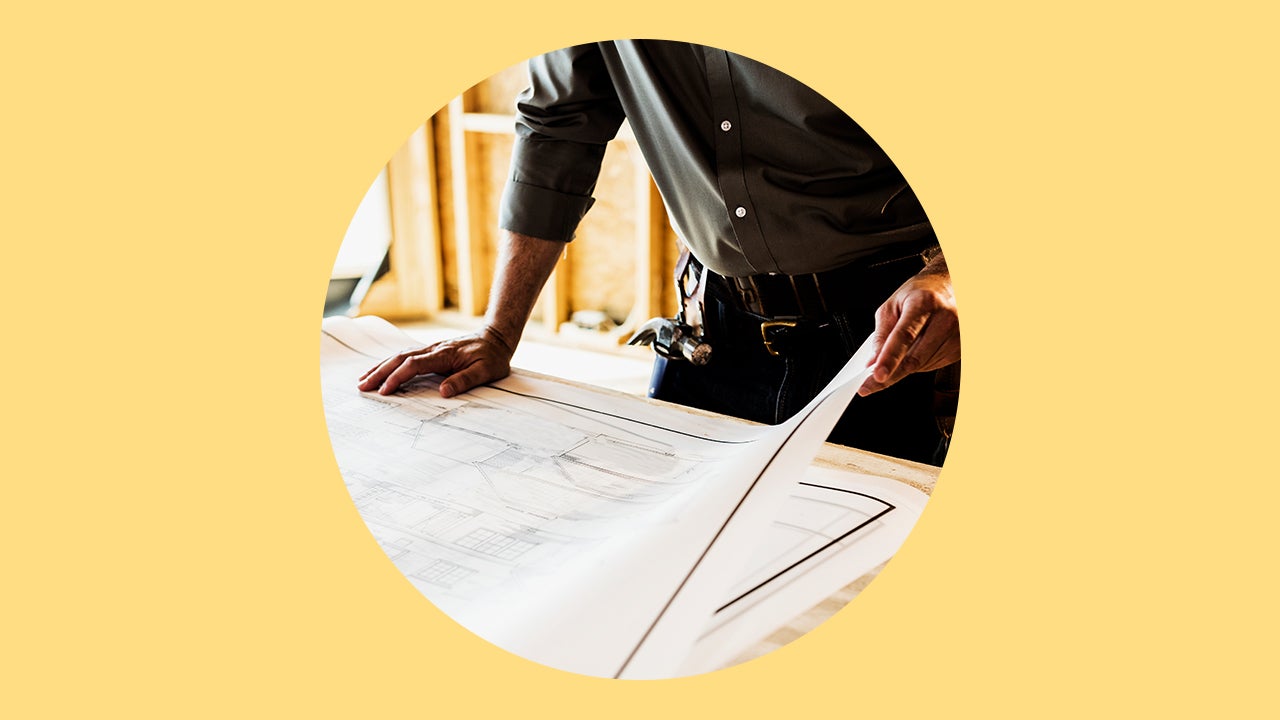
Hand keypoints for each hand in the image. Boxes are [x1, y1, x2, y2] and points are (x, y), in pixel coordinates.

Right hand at [356, 326, 514, 397]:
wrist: (496, 338)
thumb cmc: (493, 357)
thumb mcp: (485, 371)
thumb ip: (464, 380)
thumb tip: (443, 392)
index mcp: (444, 354)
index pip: (414, 365)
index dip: (398, 377)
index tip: (385, 390)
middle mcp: (433, 349)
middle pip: (400, 359)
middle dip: (380, 372)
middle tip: (362, 386)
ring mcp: (430, 349)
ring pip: (399, 356)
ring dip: (381, 367)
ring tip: (363, 380)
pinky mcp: (431, 351)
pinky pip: (405, 356)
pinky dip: (390, 363)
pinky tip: (381, 370)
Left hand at [858, 253, 959, 395]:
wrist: (950, 285)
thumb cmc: (920, 294)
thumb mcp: (893, 305)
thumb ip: (882, 334)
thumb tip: (873, 361)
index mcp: (924, 303)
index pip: (904, 337)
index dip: (889, 359)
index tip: (877, 376)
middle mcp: (945, 318)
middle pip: (915, 358)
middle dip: (890, 374)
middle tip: (871, 383)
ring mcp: (957, 334)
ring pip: (922, 366)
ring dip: (905, 366)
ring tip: (902, 348)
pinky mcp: (962, 347)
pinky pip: (933, 366)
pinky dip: (919, 363)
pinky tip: (919, 348)